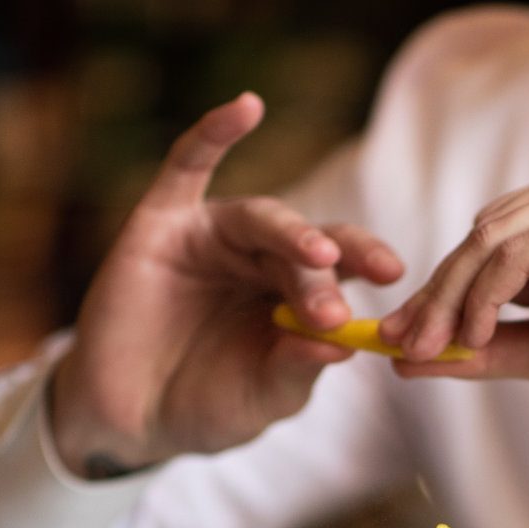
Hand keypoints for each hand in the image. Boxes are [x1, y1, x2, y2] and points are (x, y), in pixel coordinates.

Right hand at [50, 93, 404, 475]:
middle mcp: (261, 257)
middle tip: (332, 310)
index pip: (343, 266)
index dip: (369, 260)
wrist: (132, 420)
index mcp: (296, 292)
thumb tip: (341, 345)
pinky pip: (187, 166)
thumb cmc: (208, 405)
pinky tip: (246, 108)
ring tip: (319, 257)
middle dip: (323, 275)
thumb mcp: (263, 396)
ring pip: (260, 217)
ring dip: (291, 235)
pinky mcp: (162, 222)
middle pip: (305, 245)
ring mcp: (213, 236)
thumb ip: (297, 370)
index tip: (396, 273)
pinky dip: (214, 133)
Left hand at [379, 150, 528, 421]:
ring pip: (489, 242)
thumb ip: (489, 343)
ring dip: (451, 301)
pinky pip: (514, 260)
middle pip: (484, 231)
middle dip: (437, 293)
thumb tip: (409, 356)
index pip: (495, 231)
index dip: (444, 284)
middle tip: (403, 345)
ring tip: (434, 351)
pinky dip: (483, 300)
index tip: (405, 333)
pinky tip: (474, 338)